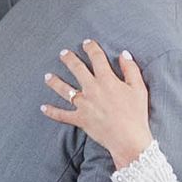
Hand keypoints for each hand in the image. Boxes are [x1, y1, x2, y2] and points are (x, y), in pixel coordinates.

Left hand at [42, 36, 157, 168]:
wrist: (128, 139)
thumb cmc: (136, 114)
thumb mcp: (139, 88)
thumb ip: (131, 69)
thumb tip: (124, 54)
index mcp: (107, 80)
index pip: (97, 58)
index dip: (91, 48)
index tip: (87, 42)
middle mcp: (92, 89)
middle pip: (77, 69)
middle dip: (69, 59)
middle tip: (63, 53)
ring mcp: (83, 104)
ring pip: (64, 90)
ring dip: (55, 82)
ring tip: (47, 76)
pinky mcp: (80, 119)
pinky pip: (62, 115)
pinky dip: (52, 112)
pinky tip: (43, 107)